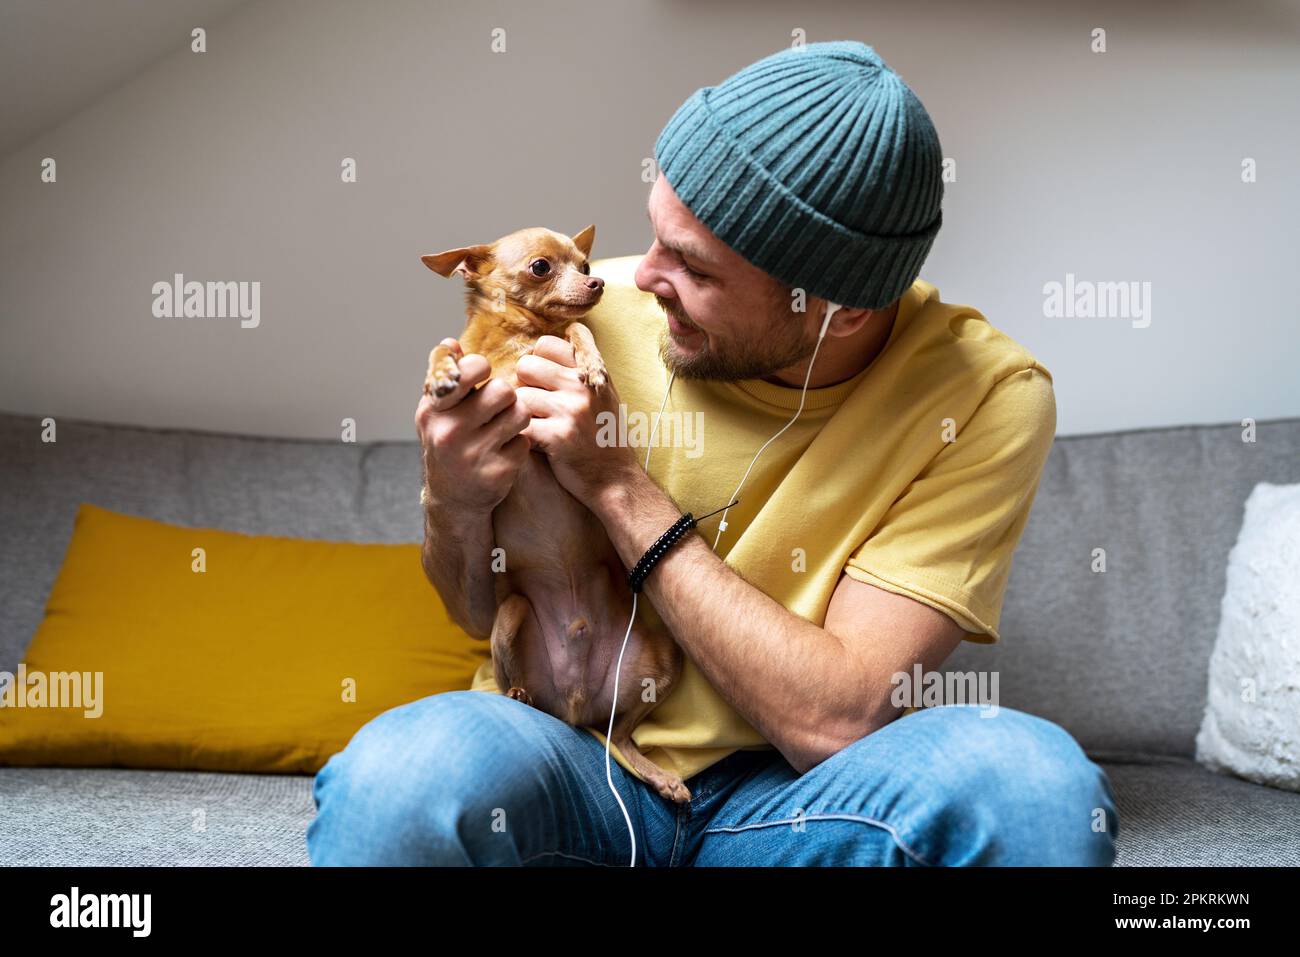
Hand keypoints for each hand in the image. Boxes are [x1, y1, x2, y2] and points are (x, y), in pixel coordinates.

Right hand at [414, 338, 530, 513]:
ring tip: (503, 427)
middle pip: (503, 390)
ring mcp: (474, 454)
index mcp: (434, 410)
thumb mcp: (437, 411)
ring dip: (517, 418)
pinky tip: (504, 452)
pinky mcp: (497, 472)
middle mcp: (450, 432)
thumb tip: (451, 342)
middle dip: (505, 397)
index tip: (482, 377)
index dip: (483, 369)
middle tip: (497, 408)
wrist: (453, 497)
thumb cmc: (448, 442)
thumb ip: (446, 376)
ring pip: (520, 413)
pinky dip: (519, 444)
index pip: (470, 369)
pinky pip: (525, 441)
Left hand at [515, 334, 637, 507]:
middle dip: (524, 385)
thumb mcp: (603, 392)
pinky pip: (520, 424)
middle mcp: (582, 385)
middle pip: (526, 365)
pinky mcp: (557, 436)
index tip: (546, 382)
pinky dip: (522, 436)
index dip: (539, 362)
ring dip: (521, 414)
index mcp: (591, 370)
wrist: (614, 477)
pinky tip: (536, 443)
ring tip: (538, 426)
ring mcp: (571, 410)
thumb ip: (581, 365)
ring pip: (519, 396)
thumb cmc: (602, 433)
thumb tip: (567, 329)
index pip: (545, 344)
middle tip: (536, 406)